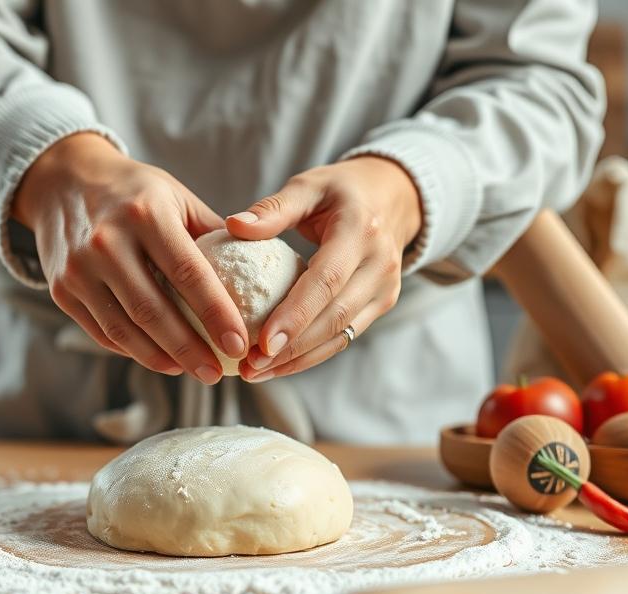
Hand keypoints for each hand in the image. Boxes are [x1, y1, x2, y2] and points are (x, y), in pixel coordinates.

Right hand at [13, 134, 246, 384]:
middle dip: (190, 350)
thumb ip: (211, 233)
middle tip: (217, 373)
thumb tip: (258, 274)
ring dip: (161, 359)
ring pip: (124, 330)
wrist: (63, 181)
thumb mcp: (175, 196)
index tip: (239, 343)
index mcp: (145, 214)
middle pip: (153, 311)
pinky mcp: (61, 290)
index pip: (188, 273)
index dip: (216, 314)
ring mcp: (79, 269)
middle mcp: (107, 242)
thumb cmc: (134, 192)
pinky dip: (133, 351)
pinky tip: (160, 358)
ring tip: (192, 372)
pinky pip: (102, 332)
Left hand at [224, 156, 421, 380]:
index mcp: (360, 231)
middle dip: (293, 348)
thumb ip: (273, 208)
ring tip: (257, 372)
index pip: (327, 280)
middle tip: (251, 366)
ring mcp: (385, 288)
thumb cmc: (340, 190)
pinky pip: (344, 336)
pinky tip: (278, 366)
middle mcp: (379, 264)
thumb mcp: (308, 186)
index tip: (262, 341)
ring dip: (299, 360)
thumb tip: (233, 226)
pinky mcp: (381, 305)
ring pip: (341, 335)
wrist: (393, 197)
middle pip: (335, 316)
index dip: (296, 314)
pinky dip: (311, 355)